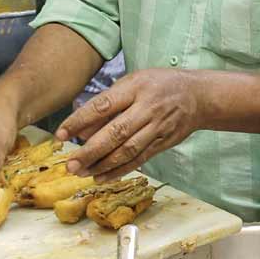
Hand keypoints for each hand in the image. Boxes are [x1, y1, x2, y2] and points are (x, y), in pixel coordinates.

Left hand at [58, 69, 201, 180]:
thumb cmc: (161, 85)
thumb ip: (109, 103)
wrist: (199, 96)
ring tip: (82, 173)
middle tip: (70, 164)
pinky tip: (102, 177)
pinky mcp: (163, 143)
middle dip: (90, 151)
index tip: (60, 134)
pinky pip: (139, 159)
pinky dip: (120, 170)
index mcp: (137, 88)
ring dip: (102, 164)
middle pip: (116, 132)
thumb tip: (81, 129)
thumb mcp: (135, 82)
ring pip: (127, 150)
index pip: (104, 105)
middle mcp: (148, 108)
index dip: (80, 120)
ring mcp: (157, 127)